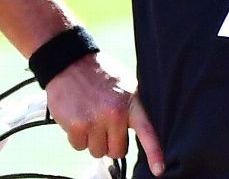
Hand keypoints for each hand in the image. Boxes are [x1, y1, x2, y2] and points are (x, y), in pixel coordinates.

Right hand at [45, 54, 164, 175]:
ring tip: (89, 116)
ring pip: (97, 152)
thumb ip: (132, 109)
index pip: (146, 131)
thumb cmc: (99, 75)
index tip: (159, 170)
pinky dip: (76, 137)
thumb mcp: (125, 85)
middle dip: (110, 142)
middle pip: (117, 151)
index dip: (154, 153)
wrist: (69, 61)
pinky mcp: (76, 125)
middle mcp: (114, 113)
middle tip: (103, 123)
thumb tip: (135, 133)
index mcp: (130, 102)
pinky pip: (79, 147)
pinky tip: (76, 117)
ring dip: (92, 140)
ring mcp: (95, 120)